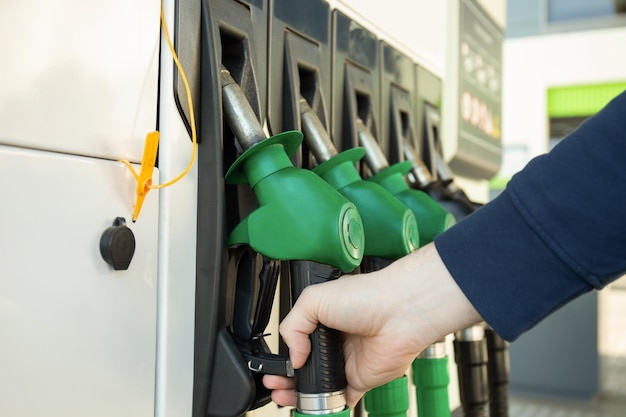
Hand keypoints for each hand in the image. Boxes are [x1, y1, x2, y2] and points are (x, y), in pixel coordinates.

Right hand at [264, 243, 481, 408]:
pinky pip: (341, 399)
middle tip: (274, 383)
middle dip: (286, 378)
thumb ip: (293, 325)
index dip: (285, 355)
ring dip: (300, 394)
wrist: (399, 312)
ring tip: (283, 396)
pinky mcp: (360, 380)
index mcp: (324, 320)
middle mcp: (335, 342)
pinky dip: (328, 407)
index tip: (273, 365)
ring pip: (319, 385)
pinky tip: (312, 407)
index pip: (298, 342)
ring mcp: (347, 362)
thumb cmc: (367, 296)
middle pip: (306, 367)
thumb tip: (293, 356)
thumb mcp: (314, 298)